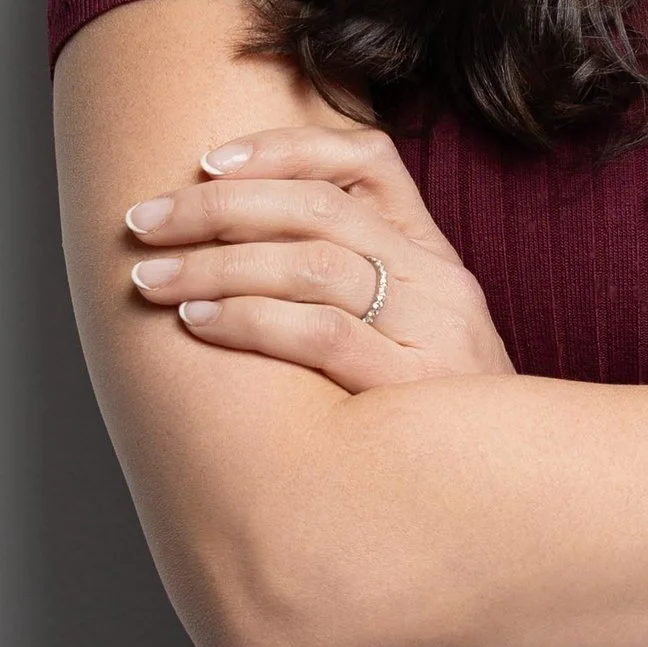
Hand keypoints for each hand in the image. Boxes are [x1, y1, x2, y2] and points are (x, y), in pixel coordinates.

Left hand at [119, 123, 513, 390]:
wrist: (504, 497)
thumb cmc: (431, 418)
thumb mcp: (410, 332)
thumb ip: (347, 283)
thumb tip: (233, 243)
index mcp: (434, 253)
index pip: (366, 159)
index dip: (282, 149)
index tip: (206, 162)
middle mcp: (438, 278)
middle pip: (317, 206)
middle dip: (215, 206)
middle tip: (143, 221)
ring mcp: (431, 328)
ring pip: (310, 263)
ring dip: (215, 263)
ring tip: (152, 277)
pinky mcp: (413, 385)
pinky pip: (319, 332)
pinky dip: (249, 319)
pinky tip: (198, 321)